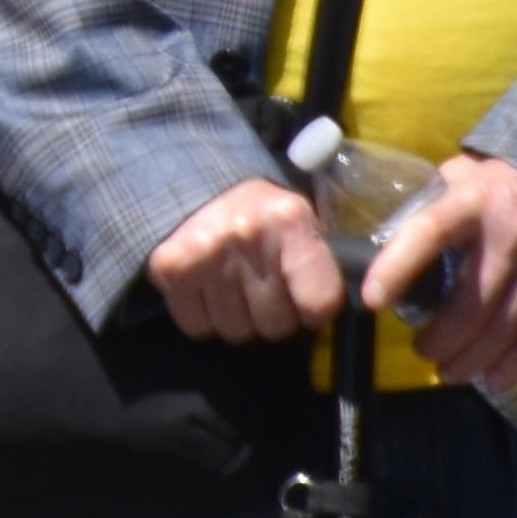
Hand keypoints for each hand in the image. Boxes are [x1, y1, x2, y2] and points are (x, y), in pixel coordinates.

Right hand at [144, 175, 346, 344]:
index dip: (314, 309)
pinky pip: (197, 327)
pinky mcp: (170, 267)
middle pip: (275, 324)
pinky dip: (203, 317)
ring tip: (234, 286)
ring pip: (236, 331)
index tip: (305, 299)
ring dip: (237, 318)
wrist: (196, 186)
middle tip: (264, 288)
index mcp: (289, 220)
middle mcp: (246, 234)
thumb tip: (347, 308)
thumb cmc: (260, 216)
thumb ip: (319, 261)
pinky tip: (208, 290)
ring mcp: (204, 252)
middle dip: (273, 315)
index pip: (319, 302)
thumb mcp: (300, 222)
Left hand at [361, 154, 516, 389]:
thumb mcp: (459, 175)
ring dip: (471, 358)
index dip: (398, 267)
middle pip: (471, 303)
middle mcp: (510, 234)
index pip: (429, 232)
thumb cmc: (497, 181)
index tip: (373, 300)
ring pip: (504, 328)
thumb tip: (384, 240)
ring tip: (448, 370)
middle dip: (441, 339)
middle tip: (422, 350)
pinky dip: (514, 361)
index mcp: (473, 200)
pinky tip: (493, 376)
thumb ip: (427, 203)